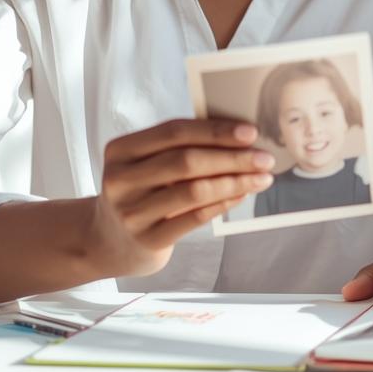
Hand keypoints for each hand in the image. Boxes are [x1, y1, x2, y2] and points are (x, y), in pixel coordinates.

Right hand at [88, 119, 275, 276]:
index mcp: (120, 150)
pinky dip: (223, 204)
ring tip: (261, 178)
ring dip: (235, 182)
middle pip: (186, 161)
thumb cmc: (140, 191)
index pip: (174, 132)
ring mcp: (132, 213)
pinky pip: (195, 218)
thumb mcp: (144, 163)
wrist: (108, 240)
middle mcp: (120, 180)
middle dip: (233, 157)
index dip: (215, 130)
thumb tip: (239, 136)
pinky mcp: (147, 240)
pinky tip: (241, 195)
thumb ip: (179, 147)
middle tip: (264, 157)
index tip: (250, 132)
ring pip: (194, 191)